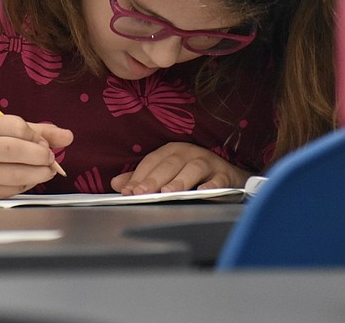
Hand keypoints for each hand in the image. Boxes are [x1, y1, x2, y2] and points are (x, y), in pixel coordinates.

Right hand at [0, 114, 72, 198]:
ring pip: (15, 173)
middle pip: (14, 149)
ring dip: (39, 173)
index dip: (36, 136)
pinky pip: (12, 189)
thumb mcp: (13, 131)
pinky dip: (27, 184)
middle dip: (40, 155)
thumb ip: (42, 132)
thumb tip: (69, 137)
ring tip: (47, 170)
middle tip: (50, 158)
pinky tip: (29, 178)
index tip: (43, 142)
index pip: (17, 126)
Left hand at [110, 142, 249, 194]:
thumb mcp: (165, 173)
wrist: (227, 176)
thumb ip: (142, 178)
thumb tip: (116, 183)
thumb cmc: (191, 174)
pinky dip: (210, 186)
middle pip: (169, 165)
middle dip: (154, 179)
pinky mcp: (224, 174)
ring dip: (179, 181)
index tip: (127, 191)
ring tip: (168, 193)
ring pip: (192, 169)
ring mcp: (208, 162)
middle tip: (142, 193)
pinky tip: (202, 193)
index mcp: (172, 151)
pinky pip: (217, 180)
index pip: (151, 162)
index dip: (138, 176)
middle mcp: (188, 153)